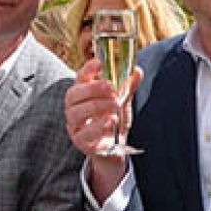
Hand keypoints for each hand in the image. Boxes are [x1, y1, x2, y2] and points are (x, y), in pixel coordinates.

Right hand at [64, 60, 141, 200]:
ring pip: (76, 113)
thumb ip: (127, 87)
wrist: (114, 148)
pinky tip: (110, 121)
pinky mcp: (79, 140)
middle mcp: (74, 107)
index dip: (88, 69)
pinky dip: (97, 126)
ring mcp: (74, 124)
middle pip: (73, 94)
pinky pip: (83, 133)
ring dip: (96, 106)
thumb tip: (137, 71)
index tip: (100, 63)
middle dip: (91, 89)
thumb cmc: (114, 120)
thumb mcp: (122, 102)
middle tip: (110, 87)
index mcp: (83, 93)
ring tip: (114, 105)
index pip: (80, 77)